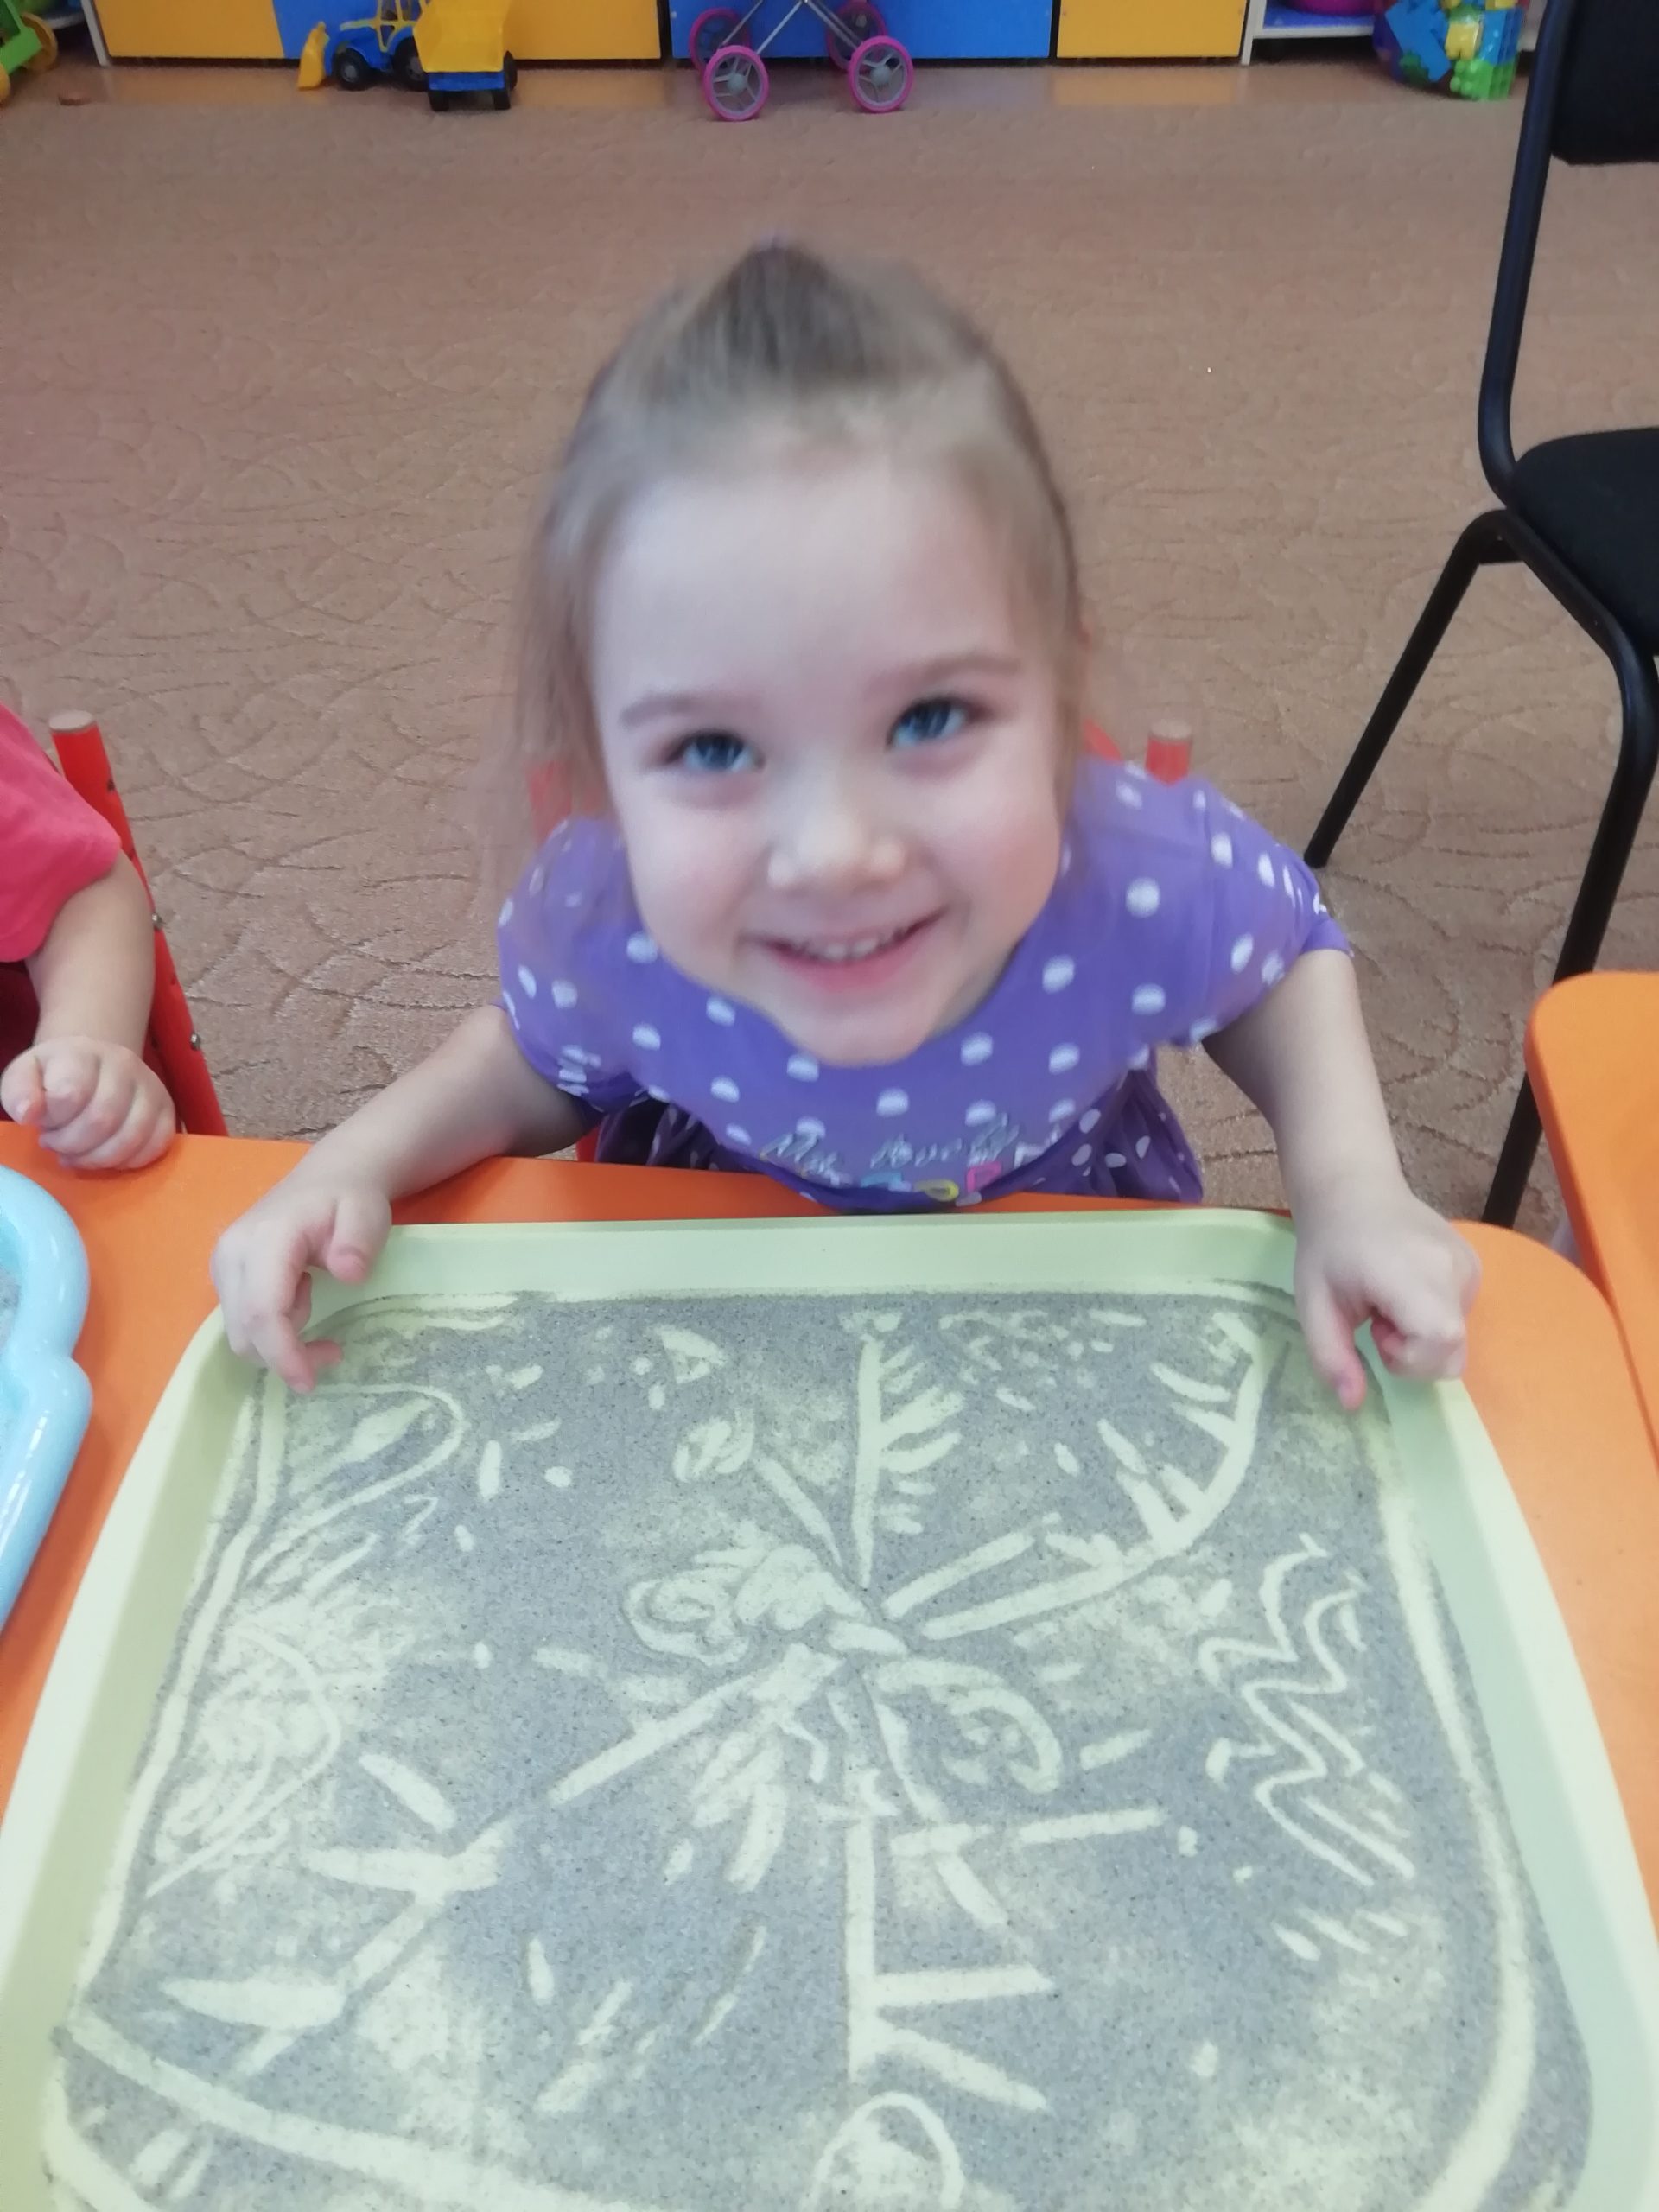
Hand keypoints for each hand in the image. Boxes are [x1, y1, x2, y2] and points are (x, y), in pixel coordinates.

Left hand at [1, 1036, 174, 1170]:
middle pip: (102, 1119)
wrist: (94, 1061)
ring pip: (131, 1137)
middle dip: (73, 1145)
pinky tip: (107, 1157)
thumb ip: (18, 1092)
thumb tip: (28, 1114)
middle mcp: (123, 1063)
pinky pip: (156, 1145)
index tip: (44, 1125)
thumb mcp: (24, 1075)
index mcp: (82, 1052)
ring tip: (79, 1155)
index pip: (70, 1094)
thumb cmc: (55, 1074)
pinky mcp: (168, 1108)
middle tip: (58, 1145)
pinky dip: (129, 1161)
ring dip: (98, 1159)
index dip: (54, 1122)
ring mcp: (151, 1086)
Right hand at [211, 1168, 391, 1391]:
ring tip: (316, 1304)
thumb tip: (349, 1273)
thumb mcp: (367, 1214)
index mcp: (265, 1237)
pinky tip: (300, 1298)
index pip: (262, 1309)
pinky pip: (241, 1320)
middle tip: (332, 1350)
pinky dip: (272, 1329)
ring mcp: (222, 1264)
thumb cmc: (349, 1198)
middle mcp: (231, 1253)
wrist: (328, 1179)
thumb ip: (359, 1242)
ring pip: (239, 1331)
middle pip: (244, 1330)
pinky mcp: (224, 1275)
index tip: (309, 1381)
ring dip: (280, 1341)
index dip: (282, 1352)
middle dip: (285, 1354)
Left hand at [1292, 1172, 1480, 1410]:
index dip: (1409, 1357)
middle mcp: (1452, 1269)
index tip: (1376, 1333)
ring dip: (1420, 1335)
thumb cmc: (1327, 1248)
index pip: (1441, 1343)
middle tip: (1378, 1320)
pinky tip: (1405, 1290)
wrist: (1352, 1190)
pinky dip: (1432, 1317)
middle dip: (1413, 1353)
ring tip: (1389, 1300)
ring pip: (1458, 1338)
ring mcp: (1468, 1265)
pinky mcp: (1473, 1265)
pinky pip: (1460, 1315)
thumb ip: (1331, 1357)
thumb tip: (1353, 1404)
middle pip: (1453, 1351)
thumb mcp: (1313, 1304)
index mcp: (1412, 1274)